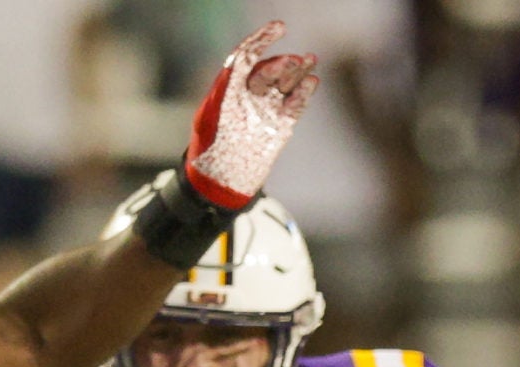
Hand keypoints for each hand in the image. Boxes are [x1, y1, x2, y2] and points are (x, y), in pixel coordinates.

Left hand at [181, 21, 318, 209]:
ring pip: (286, 84)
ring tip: (309, 61)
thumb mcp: (210, 115)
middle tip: (293, 61)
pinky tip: (312, 83)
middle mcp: (249, 97)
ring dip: (298, 71)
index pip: (247, 56)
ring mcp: (265, 111)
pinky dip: (304, 93)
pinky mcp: (279, 128)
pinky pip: (295, 106)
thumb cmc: (207, 152)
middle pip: (269, 70)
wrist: (219, 186)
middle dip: (282, 62)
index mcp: (230, 90)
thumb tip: (237, 59)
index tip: (279, 27)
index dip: (262, 39)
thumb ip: (224, 86)